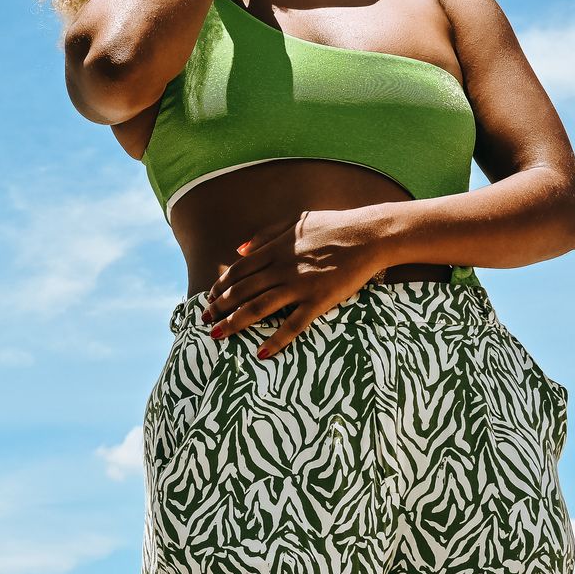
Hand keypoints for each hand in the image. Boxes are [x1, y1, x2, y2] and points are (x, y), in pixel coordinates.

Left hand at [200, 208, 388, 356]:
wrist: (368, 235)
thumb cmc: (333, 226)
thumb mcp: (295, 221)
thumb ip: (265, 234)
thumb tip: (239, 248)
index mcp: (275, 249)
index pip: (239, 270)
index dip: (222, 285)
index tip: (211, 297)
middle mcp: (282, 268)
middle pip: (242, 290)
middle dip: (220, 306)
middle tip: (206, 320)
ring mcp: (299, 285)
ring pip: (259, 307)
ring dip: (235, 322)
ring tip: (218, 334)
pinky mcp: (319, 300)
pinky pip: (293, 325)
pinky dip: (275, 340)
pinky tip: (261, 353)